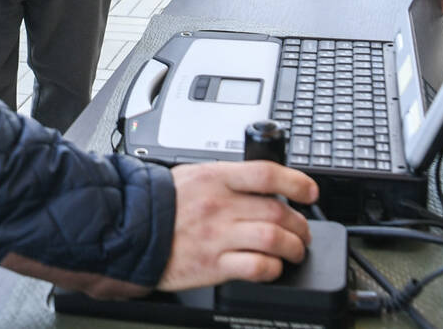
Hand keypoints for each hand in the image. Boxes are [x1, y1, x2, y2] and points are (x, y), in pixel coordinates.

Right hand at [157, 161, 318, 290]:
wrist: (131, 229)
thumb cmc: (163, 204)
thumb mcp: (195, 176)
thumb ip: (229, 179)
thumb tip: (265, 186)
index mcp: (217, 178)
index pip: (267, 174)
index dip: (297, 182)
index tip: (311, 192)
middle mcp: (220, 205)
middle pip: (278, 211)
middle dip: (300, 224)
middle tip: (303, 232)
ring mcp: (218, 235)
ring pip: (273, 238)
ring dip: (293, 247)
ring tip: (295, 251)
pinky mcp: (213, 264)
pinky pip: (256, 267)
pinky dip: (272, 268)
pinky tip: (273, 267)